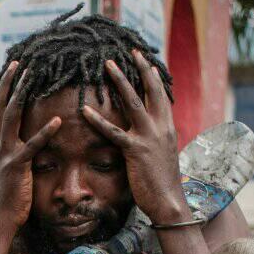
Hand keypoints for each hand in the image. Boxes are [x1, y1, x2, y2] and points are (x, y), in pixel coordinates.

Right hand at [0, 61, 62, 228]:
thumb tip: (23, 141)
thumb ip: (14, 151)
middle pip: (0, 106)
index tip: (11, 70)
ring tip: (31, 76)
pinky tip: (57, 121)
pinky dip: (44, 132)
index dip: (2, 88)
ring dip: (21, 95)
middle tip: (18, 63)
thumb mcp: (8, 168)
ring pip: (11, 118)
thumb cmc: (8, 195)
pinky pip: (31, 146)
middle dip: (8, 82)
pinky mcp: (16, 167)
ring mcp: (5, 155)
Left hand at [80, 50, 186, 225]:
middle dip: (141, 69)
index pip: (161, 96)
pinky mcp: (136, 150)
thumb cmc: (162, 182)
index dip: (154, 78)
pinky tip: (84, 110)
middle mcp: (161, 127)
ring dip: (121, 81)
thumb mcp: (161, 155)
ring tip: (108, 65)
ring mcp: (149, 137)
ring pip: (134, 102)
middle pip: (151, 90)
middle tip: (130, 51)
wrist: (169, 201)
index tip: (147, 61)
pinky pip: (114, 132)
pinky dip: (98, 120)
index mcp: (167, 127)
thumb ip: (154, 140)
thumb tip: (148, 132)